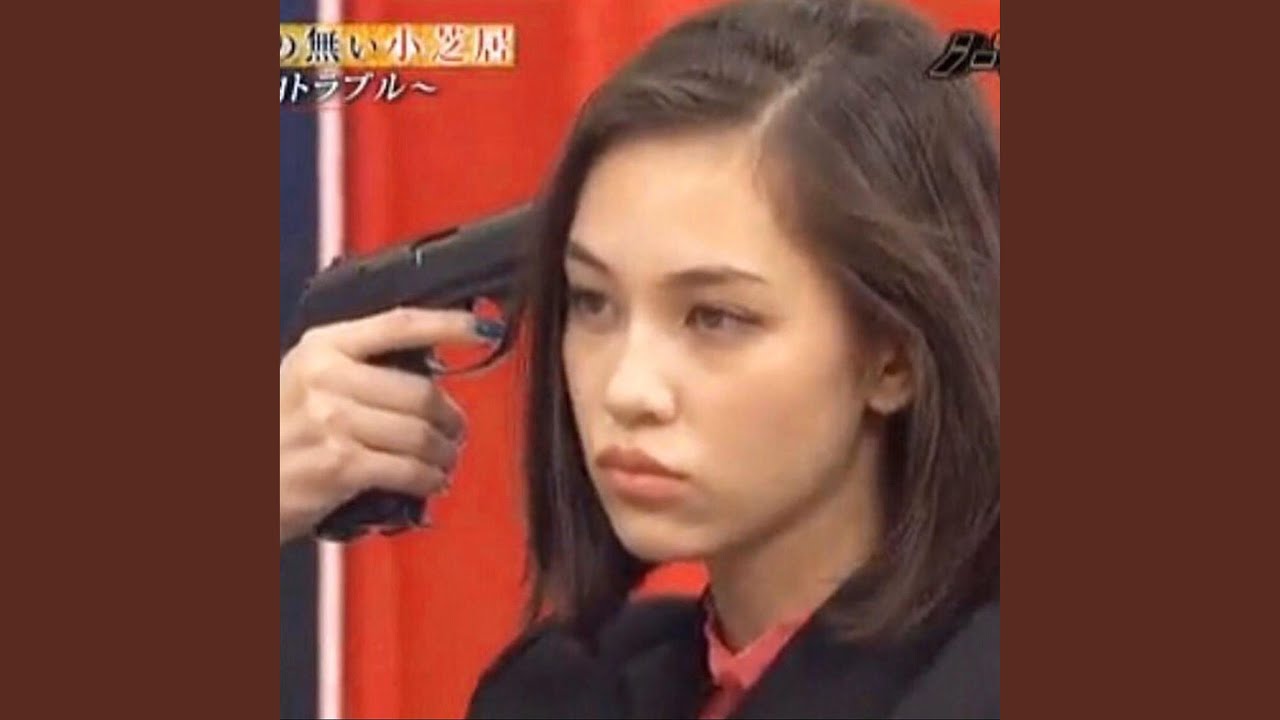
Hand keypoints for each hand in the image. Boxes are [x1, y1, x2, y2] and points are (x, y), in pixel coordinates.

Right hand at [279, 307, 489, 542]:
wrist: (233, 481)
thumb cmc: (276, 433)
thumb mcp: (302, 381)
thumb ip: (353, 369)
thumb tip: (424, 372)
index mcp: (322, 348)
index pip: (398, 324)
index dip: (448, 323)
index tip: (483, 328)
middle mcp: (327, 378)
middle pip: (421, 391)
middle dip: (451, 417)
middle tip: (456, 431)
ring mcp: (332, 422)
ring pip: (420, 434)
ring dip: (444, 452)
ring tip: (445, 460)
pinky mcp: (339, 466)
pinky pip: (407, 470)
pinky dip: (429, 478)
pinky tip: (432, 482)